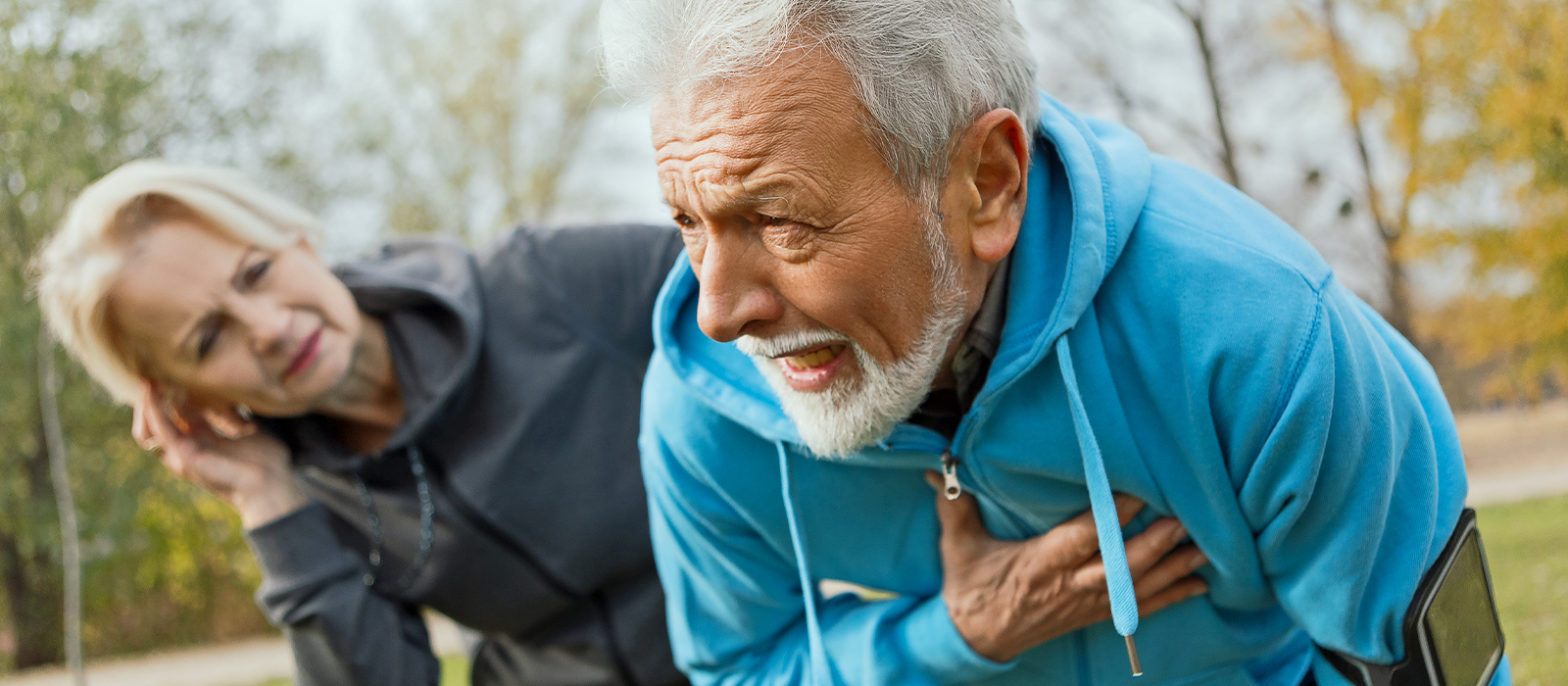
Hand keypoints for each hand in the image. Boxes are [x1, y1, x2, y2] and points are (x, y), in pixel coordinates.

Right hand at [134, 382, 306, 528]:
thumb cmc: (266, 461)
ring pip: (151, 426)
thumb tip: (231, 395)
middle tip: (154, 372)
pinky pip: (160, 430)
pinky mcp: (184, 456)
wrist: (271, 484)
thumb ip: (232, 415)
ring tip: (148, 378)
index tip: (173, 371)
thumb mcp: (245, 429)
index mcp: (202, 441)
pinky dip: (153, 410)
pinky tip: (152, 391)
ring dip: (147, 402)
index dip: (172, 394)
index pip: (176, 415)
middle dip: (153, 397)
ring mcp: (183, 454)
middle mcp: (188, 448)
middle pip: (158, 420)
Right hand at [925, 472, 1207, 662]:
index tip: (1138, 490)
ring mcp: (1085, 604)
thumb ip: (954, 506)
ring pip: (1137, 587)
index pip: (1082, 538)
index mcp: (1039, 564)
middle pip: (1120, 566)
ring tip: (1203, 545)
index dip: (1112, 517)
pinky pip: (1140, 609)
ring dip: (1172, 568)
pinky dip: (1171, 596)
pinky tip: (1198, 582)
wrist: (976, 638)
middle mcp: (1068, 586)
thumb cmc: (970, 587)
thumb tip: (938, 467)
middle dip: (1155, 542)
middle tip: (1184, 516)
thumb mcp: (958, 546)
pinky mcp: (1093, 616)